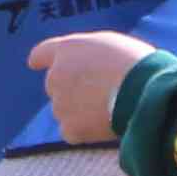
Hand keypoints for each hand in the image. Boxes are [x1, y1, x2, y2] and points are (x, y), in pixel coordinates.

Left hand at [31, 30, 154, 146]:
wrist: (143, 90)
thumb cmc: (134, 63)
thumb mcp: (110, 44)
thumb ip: (88, 54)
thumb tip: (84, 67)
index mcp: (66, 50)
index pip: (42, 53)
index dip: (40, 59)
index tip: (34, 64)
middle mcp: (55, 76)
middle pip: (56, 85)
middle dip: (73, 89)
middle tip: (101, 91)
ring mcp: (60, 104)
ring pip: (64, 110)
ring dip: (80, 110)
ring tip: (109, 105)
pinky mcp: (69, 128)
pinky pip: (72, 131)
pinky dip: (85, 130)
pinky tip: (103, 124)